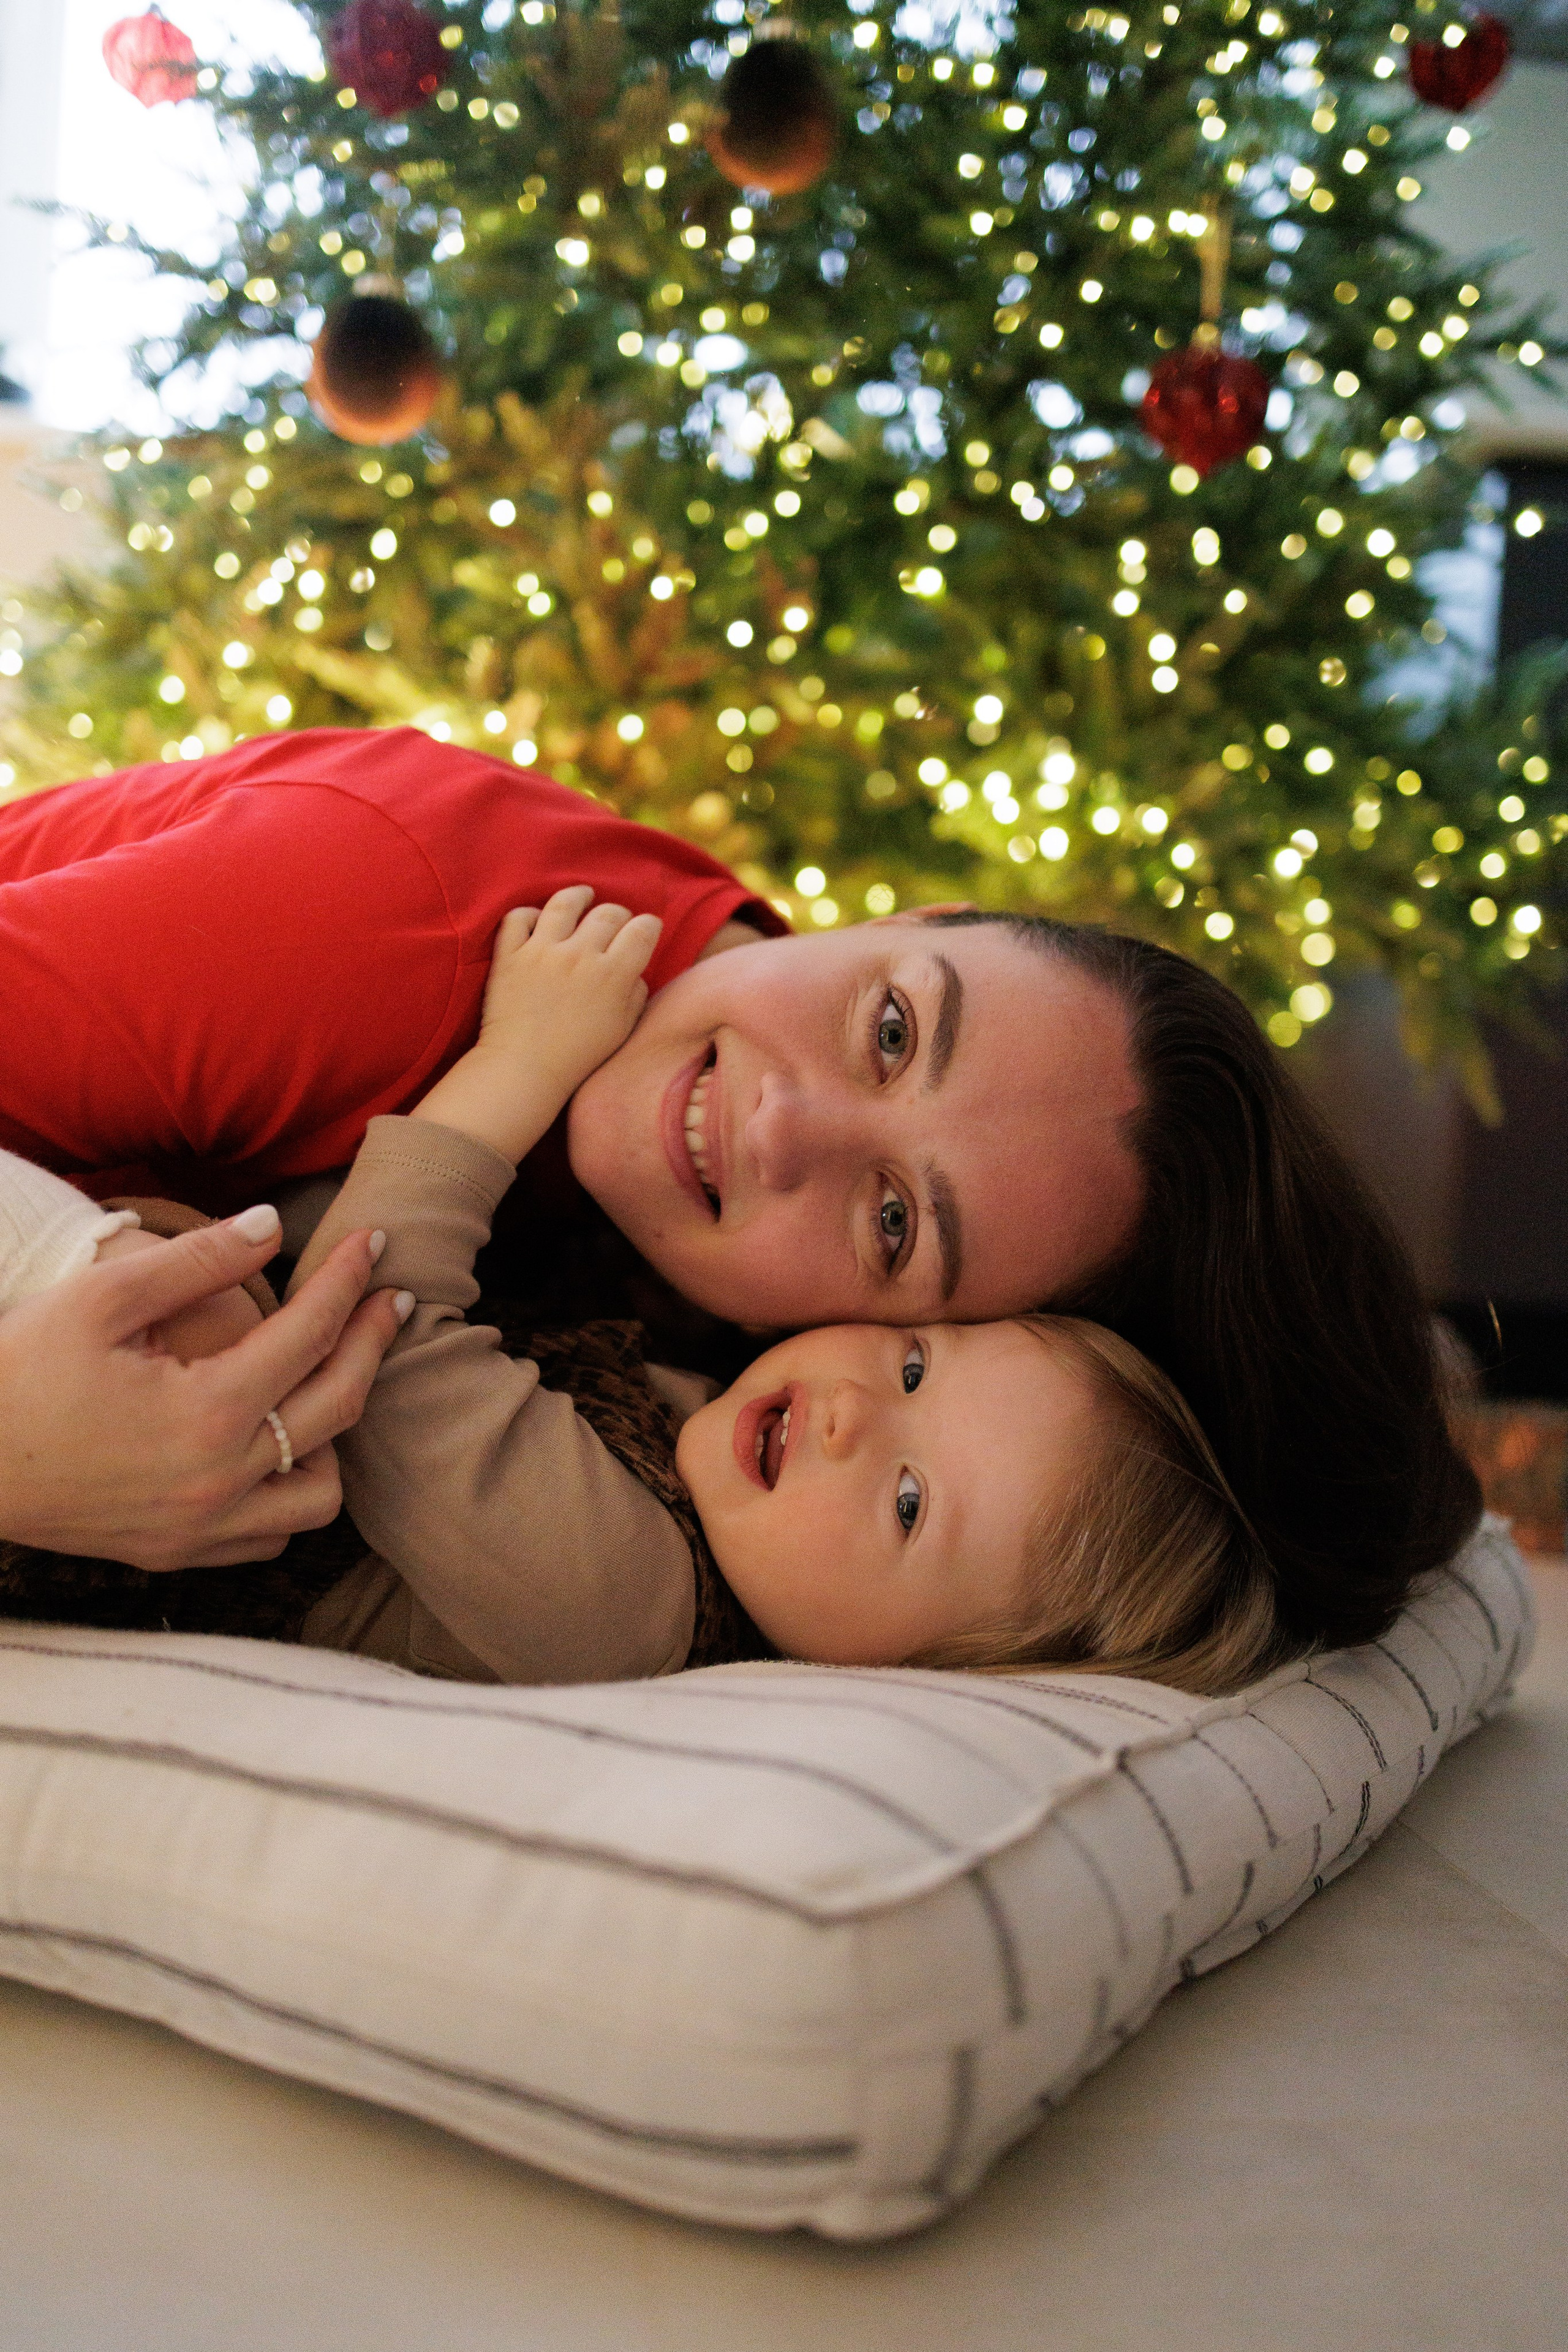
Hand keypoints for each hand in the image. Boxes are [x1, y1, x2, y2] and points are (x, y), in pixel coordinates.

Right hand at [0, 1208, 410, 1570]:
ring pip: (319, 1493)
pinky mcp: (177, 1554)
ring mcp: (201, 1529)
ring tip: (329, 1382)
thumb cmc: (20, 1371)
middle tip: (391, 1297)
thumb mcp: (101, 1297)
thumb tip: (274, 1224)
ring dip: (338, 1436)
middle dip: (373, 1342)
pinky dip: (289, 1495)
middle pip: (339, 1406)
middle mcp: (220, 1480)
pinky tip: (280, 1450)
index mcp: (208, 1412)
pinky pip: (270, 1536)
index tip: (376, 1243)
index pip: (311, 1333)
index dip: (350, 1280)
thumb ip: (197, 1260)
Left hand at [412, 885, 661, 1163]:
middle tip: (614, 924)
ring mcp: (542, 951)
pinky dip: (529, 914)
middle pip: (608, 912)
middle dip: (617, 915)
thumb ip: (635, 993)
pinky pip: (519, 917)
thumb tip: (633, 970)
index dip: (648, 926)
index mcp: (613, 974)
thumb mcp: (622, 1028)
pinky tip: (538, 921)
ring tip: (582, 896)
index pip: (642, 929)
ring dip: (578, 896)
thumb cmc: (579, 1055)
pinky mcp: (509, 955)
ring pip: (564, 902)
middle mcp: (580, 955)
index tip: (645, 931)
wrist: (524, 1069)